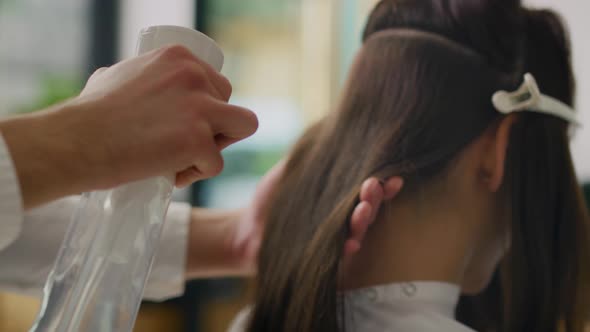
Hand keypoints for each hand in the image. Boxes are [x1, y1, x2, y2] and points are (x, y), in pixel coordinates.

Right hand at [1, 45, 257, 207]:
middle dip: (214, 129)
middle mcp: (194, 76)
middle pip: (231, 105)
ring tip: (188, 158)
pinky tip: (170, 174)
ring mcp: (199, 108)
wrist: (75, 141)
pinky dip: (196, 174)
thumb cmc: (90, 114)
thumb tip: (148, 87)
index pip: (217, 84)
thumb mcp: (120, 76)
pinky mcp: (198, 140)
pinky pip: (216, 164)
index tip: (185, 125)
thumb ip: (146, 78)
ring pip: (244, 125)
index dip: (207, 108)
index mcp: (180, 57)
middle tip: (183, 145)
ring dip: (220, 145)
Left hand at [229, 161, 403, 273]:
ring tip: (363, 209)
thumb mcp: (290, 168)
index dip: (384, 186)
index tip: (393, 177)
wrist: (245, 228)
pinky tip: (351, 242)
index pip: (368, 191)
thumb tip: (331, 122)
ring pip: (357, 232)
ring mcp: (333, 240)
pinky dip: (346, 249)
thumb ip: (311, 152)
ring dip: (364, 221)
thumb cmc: (271, 198)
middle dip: (374, 199)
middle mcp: (341, 219)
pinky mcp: (320, 258)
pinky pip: (338, 256)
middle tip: (373, 185)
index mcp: (339, 198)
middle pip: (368, 210)